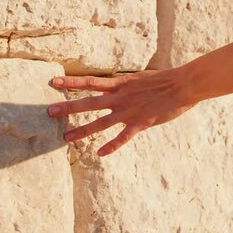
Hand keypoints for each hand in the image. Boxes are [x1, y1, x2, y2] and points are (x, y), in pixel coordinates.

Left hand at [47, 69, 195, 155]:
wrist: (183, 85)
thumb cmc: (164, 80)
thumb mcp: (139, 78)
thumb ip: (125, 85)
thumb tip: (114, 85)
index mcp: (120, 84)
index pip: (90, 81)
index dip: (71, 82)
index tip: (53, 82)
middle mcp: (121, 97)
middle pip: (89, 102)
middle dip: (68, 107)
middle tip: (49, 112)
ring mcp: (129, 111)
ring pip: (101, 122)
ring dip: (83, 130)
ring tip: (66, 138)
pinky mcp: (141, 123)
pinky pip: (123, 137)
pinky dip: (112, 145)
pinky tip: (100, 154)